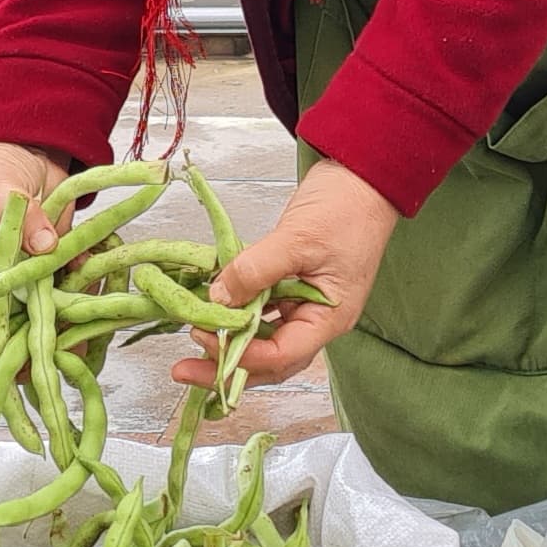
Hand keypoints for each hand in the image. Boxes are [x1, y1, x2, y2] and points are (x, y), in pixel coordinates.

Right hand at [0, 140, 69, 367]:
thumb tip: (44, 246)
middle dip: (15, 358)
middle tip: (42, 364)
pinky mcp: (52, 276)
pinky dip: (83, 310)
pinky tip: (99, 306)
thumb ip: (17, 215)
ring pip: (32, 330)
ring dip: (55, 341)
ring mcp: (22, 286)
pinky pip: (66, 303)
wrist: (29, 153)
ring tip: (79, 346)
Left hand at [170, 157, 398, 391]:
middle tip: (185, 369)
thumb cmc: (346, 208)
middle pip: (270, 359)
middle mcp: (316, 319)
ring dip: (229, 340)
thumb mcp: (298, 239)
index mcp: (329, 318)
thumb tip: (218, 297)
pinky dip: (236, 310)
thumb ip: (255, 270)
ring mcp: (303, 303)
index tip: (205, 338)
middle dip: (227, 367)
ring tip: (192, 338)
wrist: (361, 178)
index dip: (241, 355)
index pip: (281, 355)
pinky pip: (260, 308)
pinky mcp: (291, 284)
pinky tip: (211, 306)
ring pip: (262, 337)